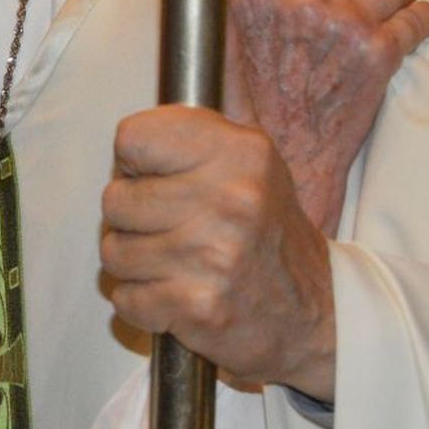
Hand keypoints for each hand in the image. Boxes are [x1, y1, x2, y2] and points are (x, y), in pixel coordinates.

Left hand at [101, 106, 335, 399]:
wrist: (314, 314)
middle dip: (132, 218)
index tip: (156, 177)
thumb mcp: (249, 159)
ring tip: (173, 262)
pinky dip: (142, 303)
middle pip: (114, 199)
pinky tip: (175, 294)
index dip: (134, 162)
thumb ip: (197, 129)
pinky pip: (125, 299)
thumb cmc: (265, 232)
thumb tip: (146, 114)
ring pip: (113, 252)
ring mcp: (214, 256)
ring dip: (134, 263)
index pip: (132, 138)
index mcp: (240, 153)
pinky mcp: (198, 307)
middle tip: (170, 228)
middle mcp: (230, 200)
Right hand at [226, 0, 428, 231]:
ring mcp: (343, 25)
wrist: (288, 159)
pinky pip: (420, 16)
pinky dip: (422, 21)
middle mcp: (300, 4)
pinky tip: (413, 29)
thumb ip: (259, 0)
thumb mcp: (232, 43)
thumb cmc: (257, 108)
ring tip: (388, 14)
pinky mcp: (379, 52)